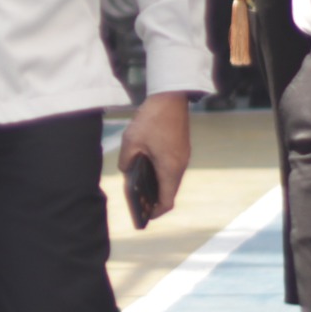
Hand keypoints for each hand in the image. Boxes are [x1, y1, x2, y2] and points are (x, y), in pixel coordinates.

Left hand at [116, 92, 190, 219]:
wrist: (171, 96)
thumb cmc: (152, 119)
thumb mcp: (131, 141)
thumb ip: (127, 161)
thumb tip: (127, 172)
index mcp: (169, 168)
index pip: (167, 201)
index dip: (156, 212)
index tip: (145, 216)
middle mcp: (180, 165)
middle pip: (169, 192)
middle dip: (154, 200)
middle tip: (138, 203)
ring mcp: (183, 156)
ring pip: (171, 179)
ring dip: (157, 185)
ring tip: (139, 187)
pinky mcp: (182, 148)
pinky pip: (172, 168)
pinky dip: (161, 173)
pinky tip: (146, 168)